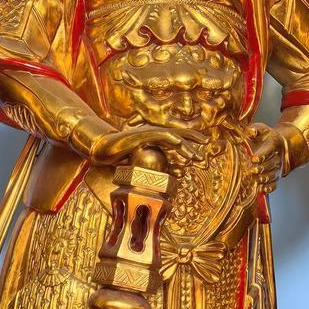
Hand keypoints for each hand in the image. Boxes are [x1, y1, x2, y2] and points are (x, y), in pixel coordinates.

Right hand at [88, 123, 202, 166]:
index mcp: (156, 139)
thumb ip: (152, 164)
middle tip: (206, 158)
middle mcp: (155, 133)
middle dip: (195, 145)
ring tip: (197, 157)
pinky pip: (160, 135)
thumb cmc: (120, 155)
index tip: (204, 152)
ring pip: (174, 137)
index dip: (192, 143)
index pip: (178, 139)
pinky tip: (180, 144)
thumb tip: (164, 176)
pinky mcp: (143, 134)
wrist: (102, 149)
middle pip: (181, 136)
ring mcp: (149, 132)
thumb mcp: (139, 161)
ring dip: (187, 147)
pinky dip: (171, 139)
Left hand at [246, 123, 286, 195]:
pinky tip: (261, 189)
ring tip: (256, 180)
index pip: (269, 151)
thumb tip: (251, 132)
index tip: (254, 158)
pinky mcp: (275, 177)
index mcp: (273, 144)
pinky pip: (274, 184)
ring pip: (273, 175)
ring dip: (264, 178)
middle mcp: (277, 157)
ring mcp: (277, 168)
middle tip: (252, 170)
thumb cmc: (264, 137)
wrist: (277, 144)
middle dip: (261, 168)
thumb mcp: (261, 128)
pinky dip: (269, 188)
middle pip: (270, 165)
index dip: (262, 155)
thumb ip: (255, 129)